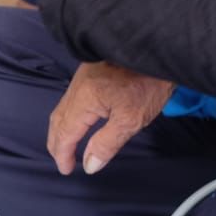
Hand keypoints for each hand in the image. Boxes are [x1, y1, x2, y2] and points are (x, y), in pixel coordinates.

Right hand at [47, 62, 173, 175]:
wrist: (157, 44)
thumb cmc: (149, 81)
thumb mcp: (131, 119)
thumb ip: (107, 143)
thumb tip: (89, 165)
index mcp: (84, 99)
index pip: (65, 133)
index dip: (63, 154)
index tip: (66, 170)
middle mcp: (78, 86)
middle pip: (58, 119)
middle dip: (57, 142)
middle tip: (63, 160)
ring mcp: (84, 75)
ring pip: (64, 107)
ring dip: (62, 128)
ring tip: (68, 145)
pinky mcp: (93, 69)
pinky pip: (73, 97)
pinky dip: (70, 114)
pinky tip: (81, 119)